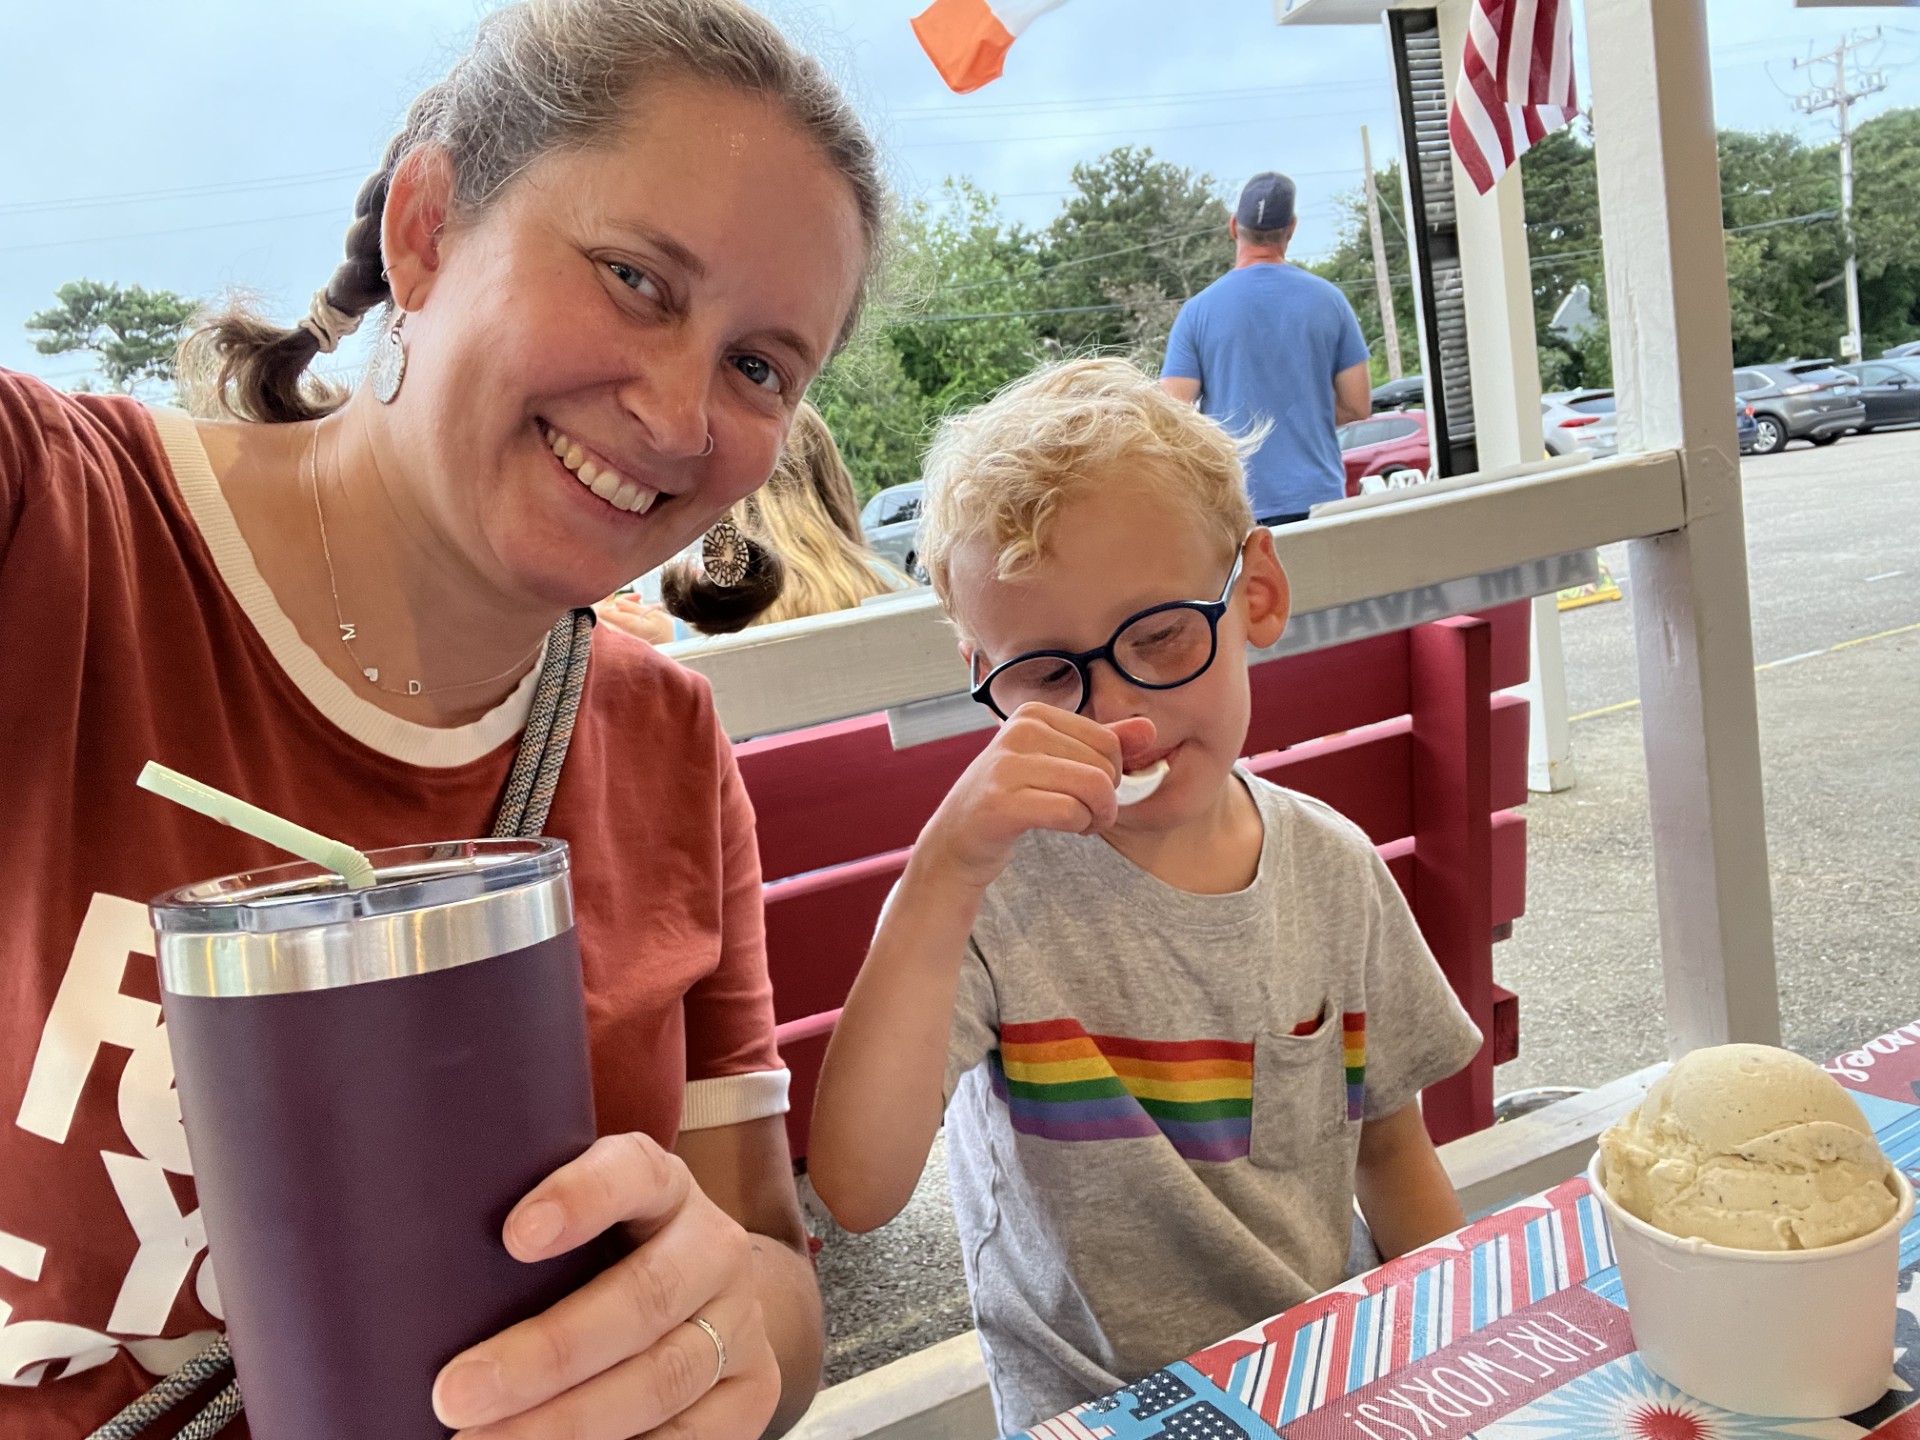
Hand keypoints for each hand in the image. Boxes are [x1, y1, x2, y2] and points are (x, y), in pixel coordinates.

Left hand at [433, 1133, 779, 1439]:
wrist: (702, 1296)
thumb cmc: (595, 1259)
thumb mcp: (569, 1226)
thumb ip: (514, 1234)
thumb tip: (377, 1262)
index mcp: (662, 1186)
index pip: (633, 1172)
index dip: (582, 1199)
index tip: (515, 1237)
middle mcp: (712, 1245)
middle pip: (640, 1299)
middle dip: (546, 1355)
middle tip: (454, 1394)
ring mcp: (739, 1321)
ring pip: (662, 1378)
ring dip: (568, 1424)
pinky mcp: (751, 1390)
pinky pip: (693, 1438)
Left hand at [595, 595, 675, 645]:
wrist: (683, 651)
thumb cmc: (670, 633)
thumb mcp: (653, 615)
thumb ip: (631, 607)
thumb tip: (616, 601)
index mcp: (625, 626)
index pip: (602, 612)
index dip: (604, 600)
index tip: (614, 592)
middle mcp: (622, 635)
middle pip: (611, 615)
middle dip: (623, 601)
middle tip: (640, 596)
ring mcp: (627, 640)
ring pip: (620, 619)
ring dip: (632, 608)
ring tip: (651, 604)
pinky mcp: (633, 643)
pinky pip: (627, 626)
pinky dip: (635, 617)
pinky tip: (650, 613)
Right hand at [916, 704, 1155, 892]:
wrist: (957, 839)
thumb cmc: (1012, 797)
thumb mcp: (1058, 762)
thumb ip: (1105, 743)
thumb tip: (1149, 728)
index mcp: (1034, 713)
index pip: (1107, 740)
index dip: (1110, 773)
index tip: (1086, 789)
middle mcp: (1018, 732)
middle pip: (1103, 765)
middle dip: (1105, 798)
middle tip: (1084, 812)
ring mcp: (1006, 766)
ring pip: (1093, 787)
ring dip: (1096, 816)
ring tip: (1081, 822)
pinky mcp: (1001, 804)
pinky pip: (1070, 812)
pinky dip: (1079, 826)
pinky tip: (1065, 829)